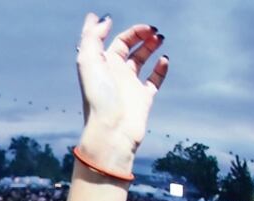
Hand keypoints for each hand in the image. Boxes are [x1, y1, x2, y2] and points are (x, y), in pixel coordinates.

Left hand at [76, 14, 168, 170]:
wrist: (112, 130)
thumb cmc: (99, 97)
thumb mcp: (88, 61)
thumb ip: (92, 37)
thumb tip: (103, 19)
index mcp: (103, 64)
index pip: (118, 41)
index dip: (131, 31)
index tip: (145, 28)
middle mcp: (116, 74)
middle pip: (131, 48)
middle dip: (143, 36)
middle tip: (154, 32)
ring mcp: (130, 86)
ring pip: (143, 61)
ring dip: (152, 47)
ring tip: (160, 39)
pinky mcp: (143, 98)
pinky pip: (155, 80)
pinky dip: (161, 68)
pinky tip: (164, 60)